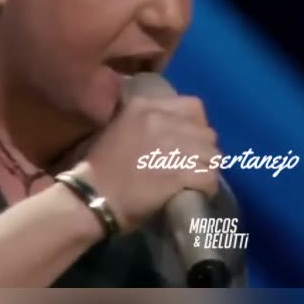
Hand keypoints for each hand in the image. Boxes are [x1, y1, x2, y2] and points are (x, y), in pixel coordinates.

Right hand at [72, 94, 219, 231]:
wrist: (91, 197)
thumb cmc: (102, 166)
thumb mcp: (121, 126)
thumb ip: (147, 119)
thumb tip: (174, 125)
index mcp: (146, 106)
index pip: (194, 106)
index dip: (197, 125)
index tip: (192, 140)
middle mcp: (161, 120)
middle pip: (206, 132)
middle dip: (204, 149)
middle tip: (195, 163)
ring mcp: (172, 146)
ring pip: (212, 154)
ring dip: (208, 168)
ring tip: (198, 178)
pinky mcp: (178, 173)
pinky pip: (208, 176)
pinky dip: (207, 186)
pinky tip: (199, 191)